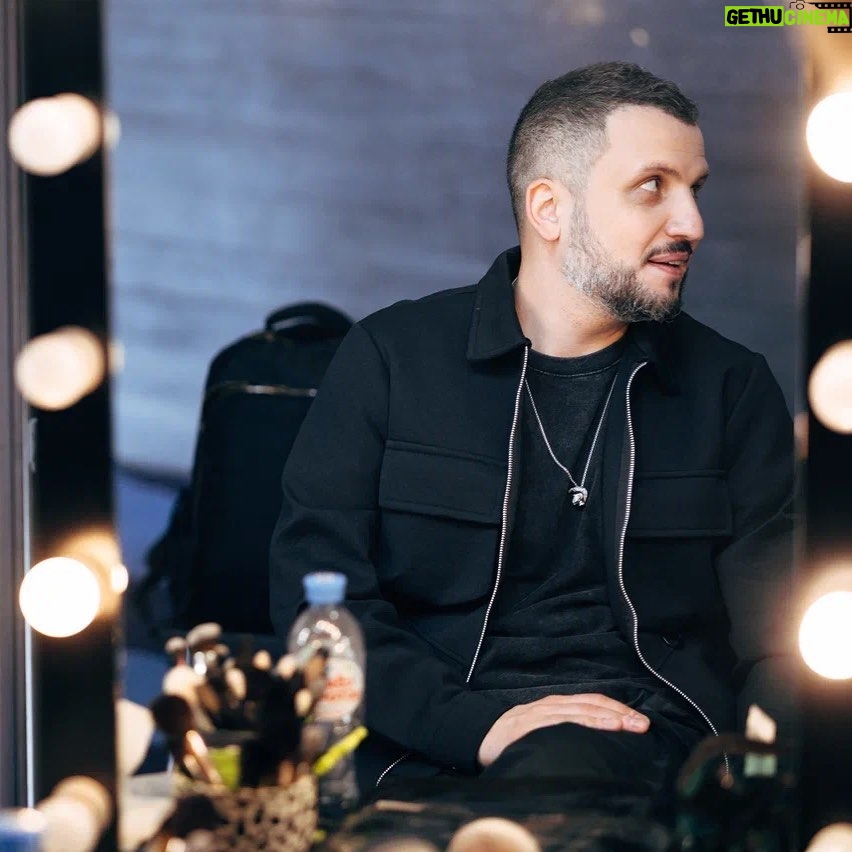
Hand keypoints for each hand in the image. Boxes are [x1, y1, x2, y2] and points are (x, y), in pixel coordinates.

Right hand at [477, 693, 650, 767]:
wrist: (482, 733)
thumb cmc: (518, 735)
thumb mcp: (546, 728)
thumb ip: (568, 729)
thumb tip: (600, 741)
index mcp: (559, 706)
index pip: (594, 702)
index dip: (618, 709)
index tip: (641, 721)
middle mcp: (552, 706)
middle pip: (590, 705)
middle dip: (618, 713)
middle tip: (642, 724)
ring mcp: (539, 715)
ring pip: (575, 712)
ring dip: (600, 717)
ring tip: (622, 725)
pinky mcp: (526, 726)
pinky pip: (553, 724)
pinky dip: (571, 725)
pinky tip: (586, 730)